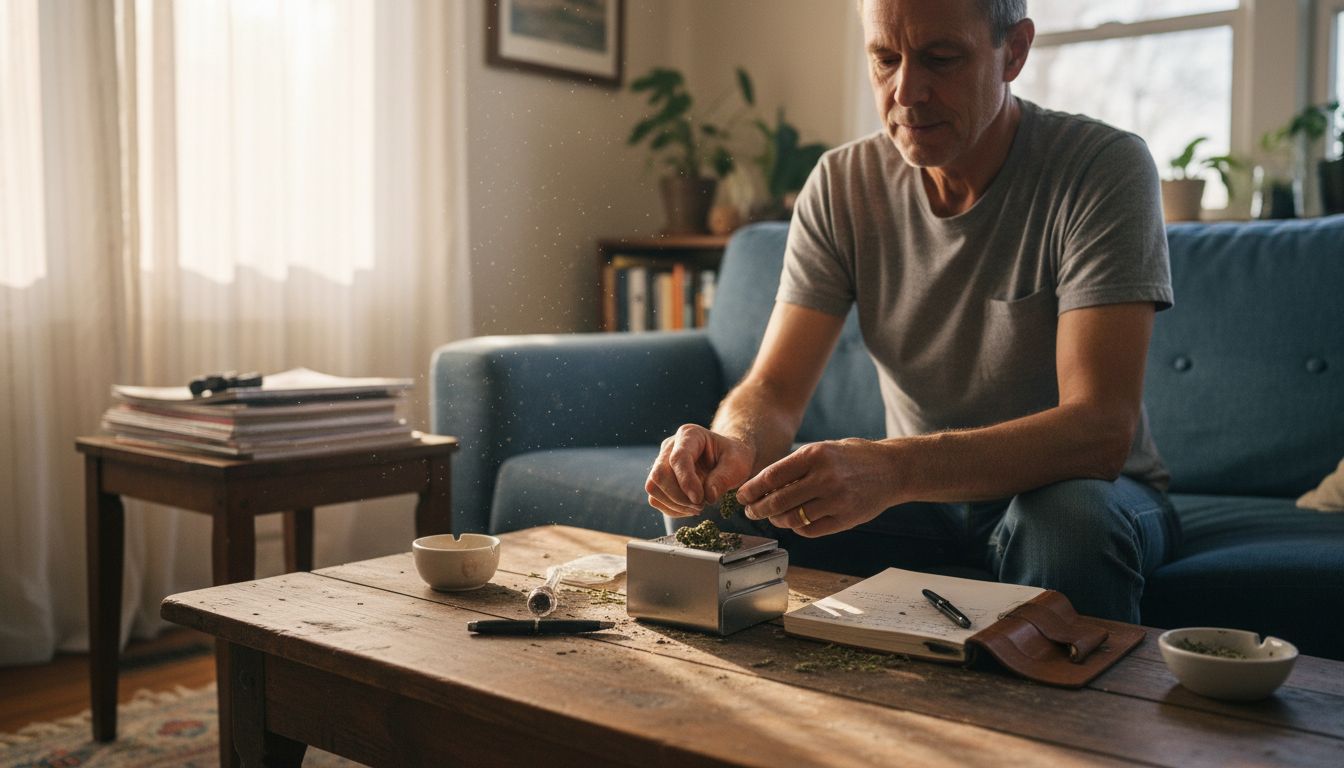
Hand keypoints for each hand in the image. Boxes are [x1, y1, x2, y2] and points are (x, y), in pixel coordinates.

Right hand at [646, 424, 754, 516]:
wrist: (727, 460)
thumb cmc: (733, 458)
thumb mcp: (738, 464)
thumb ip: (724, 478)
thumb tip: (708, 497)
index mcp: (690, 434)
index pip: (678, 458)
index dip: (686, 481)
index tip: (700, 499)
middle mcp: (670, 446)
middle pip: (660, 474)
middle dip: (679, 496)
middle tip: (701, 506)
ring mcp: (661, 462)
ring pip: (653, 487)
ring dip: (675, 504)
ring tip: (698, 507)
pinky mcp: (659, 479)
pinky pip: (655, 498)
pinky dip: (671, 509)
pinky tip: (689, 508)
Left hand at [736, 438, 899, 537]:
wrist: (892, 469)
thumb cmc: (853, 457)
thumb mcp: (823, 449)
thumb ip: (796, 466)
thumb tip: (763, 484)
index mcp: (815, 455)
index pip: (772, 476)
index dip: (752, 489)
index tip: (742, 495)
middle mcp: (825, 477)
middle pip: (778, 500)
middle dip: (758, 509)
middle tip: (751, 511)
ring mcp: (836, 500)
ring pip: (793, 518)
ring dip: (777, 520)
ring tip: (773, 517)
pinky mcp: (846, 518)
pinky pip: (811, 530)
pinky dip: (798, 528)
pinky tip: (796, 522)